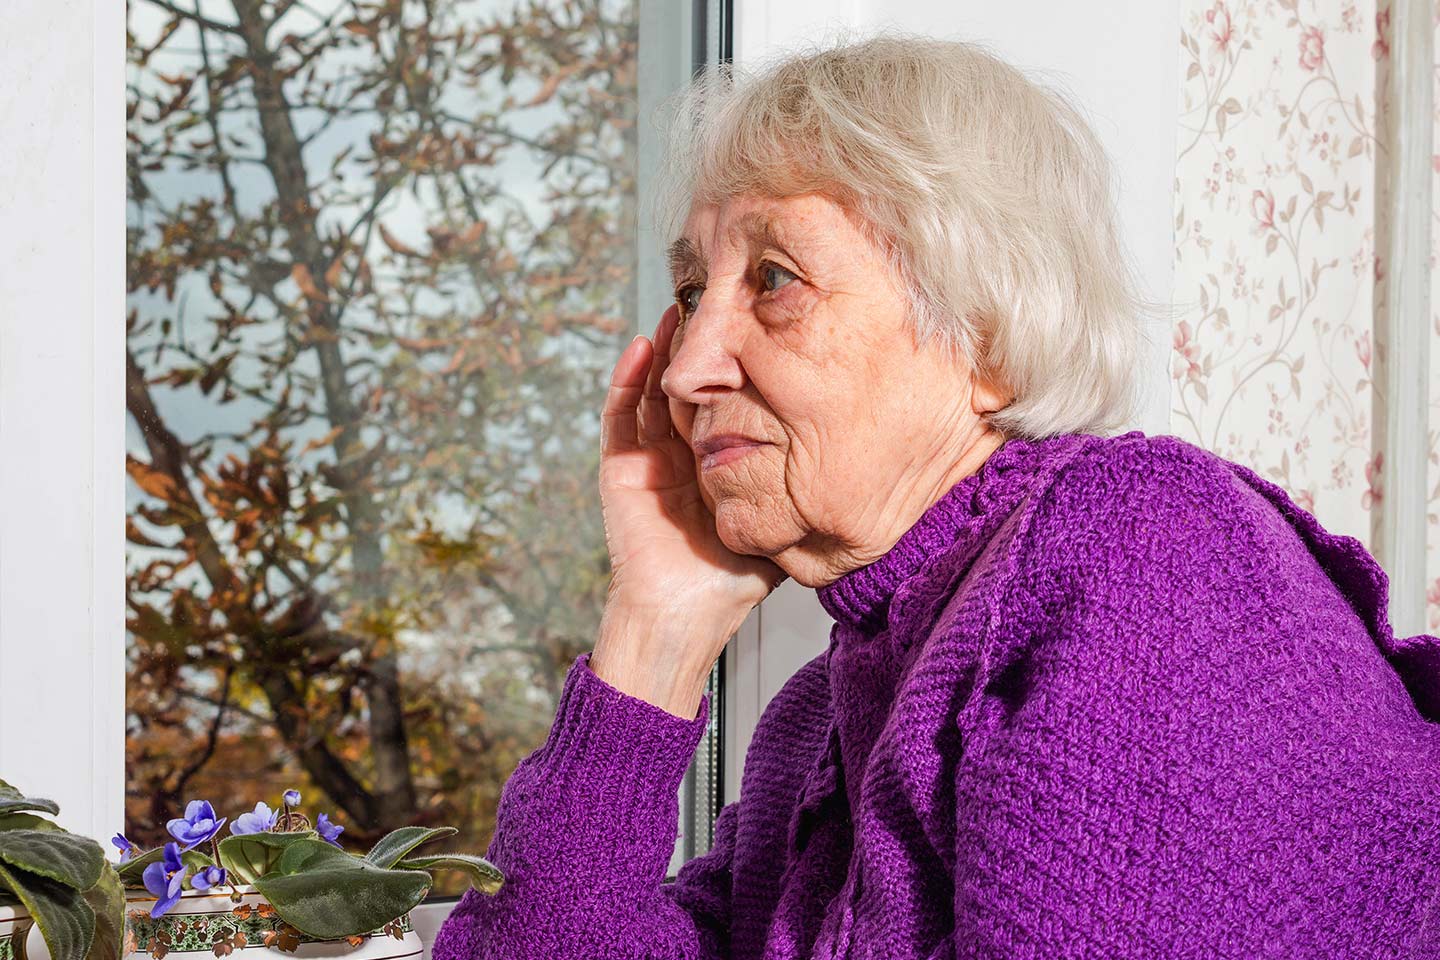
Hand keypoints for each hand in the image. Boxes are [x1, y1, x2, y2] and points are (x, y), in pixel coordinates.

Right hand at [592, 305, 788, 712]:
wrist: (684, 617)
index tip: (759, 322)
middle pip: (688, 383)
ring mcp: (649, 456)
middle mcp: (682, 451)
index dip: (736, 362)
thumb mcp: (782, 520)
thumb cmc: (733, 581)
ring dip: (664, 347)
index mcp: (718, 459)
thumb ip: (805, 489)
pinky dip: (627, 378)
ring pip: (654, 387)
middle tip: (716, 295)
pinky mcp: (621, 467)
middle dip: (700, 342)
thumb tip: (867, 465)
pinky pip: (621, 414)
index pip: (726, 398)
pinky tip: (643, 344)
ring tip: (681, 305)